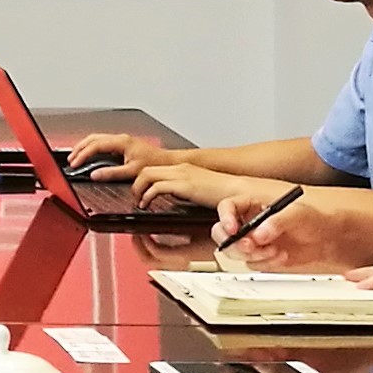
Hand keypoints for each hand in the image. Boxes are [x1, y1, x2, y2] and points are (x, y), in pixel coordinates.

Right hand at [62, 133, 174, 180]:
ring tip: (76, 156)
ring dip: (85, 146)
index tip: (75, 163)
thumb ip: (112, 173)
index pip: (95, 145)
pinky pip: (102, 142)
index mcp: (121, 142)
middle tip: (71, 159)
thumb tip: (95, 175)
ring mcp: (121, 140)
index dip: (83, 154)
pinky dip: (92, 147)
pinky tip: (89, 155)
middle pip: (93, 138)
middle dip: (79, 148)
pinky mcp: (122, 144)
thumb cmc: (154, 163)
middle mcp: (120, 138)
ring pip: (96, 138)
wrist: (167, 161)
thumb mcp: (132, 171)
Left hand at [135, 162, 282, 213]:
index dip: (141, 180)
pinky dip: (147, 196)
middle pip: (145, 168)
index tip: (138, 192)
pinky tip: (147, 205)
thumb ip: (184, 192)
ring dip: (138, 189)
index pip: (154, 168)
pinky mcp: (184, 184)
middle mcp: (180, 168)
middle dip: (134, 183)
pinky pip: (157, 186)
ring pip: (147, 174)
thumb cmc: (223, 193)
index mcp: (183, 169)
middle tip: (133, 197)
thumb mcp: (198, 190)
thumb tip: (173, 200)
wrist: (239, 190)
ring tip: (138, 202)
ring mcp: (181, 174)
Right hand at [211, 195, 330, 271]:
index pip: (227, 208)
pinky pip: (252, 264)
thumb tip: (259, 234)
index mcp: (252, 204)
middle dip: (235, 243)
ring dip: (254, 255)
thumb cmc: (313, 219)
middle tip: (250, 246)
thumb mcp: (297, 214)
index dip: (226, 218)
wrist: (327, 240)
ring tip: (274, 250)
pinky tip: (281, 256)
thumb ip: (276, 222)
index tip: (233, 230)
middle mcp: (249, 222)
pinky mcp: (260, 256)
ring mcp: (253, 241)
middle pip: (223, 233)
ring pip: (235, 252)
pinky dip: (265, 263)